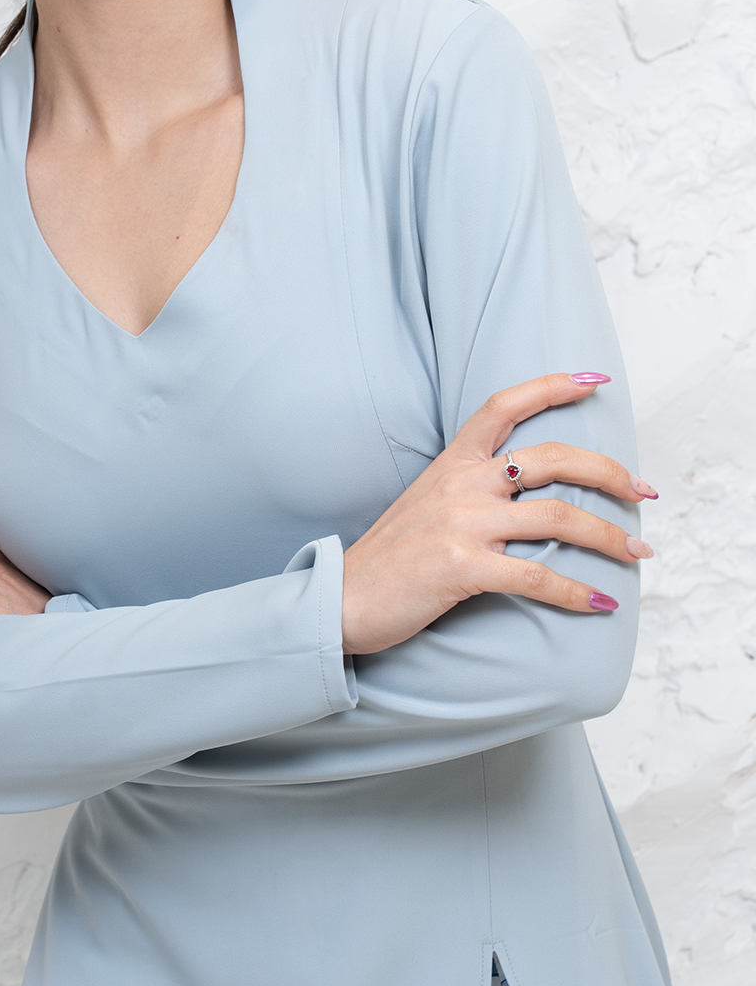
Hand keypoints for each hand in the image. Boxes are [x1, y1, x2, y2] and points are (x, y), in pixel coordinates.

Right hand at [341, 372, 656, 655]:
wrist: (342, 599)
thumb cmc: (389, 559)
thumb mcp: (425, 504)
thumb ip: (470, 490)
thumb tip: (522, 495)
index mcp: (452, 463)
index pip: (504, 405)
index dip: (553, 386)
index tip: (596, 381)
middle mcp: (462, 484)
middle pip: (554, 459)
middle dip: (611, 474)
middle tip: (643, 493)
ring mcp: (462, 524)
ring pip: (558, 517)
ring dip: (608, 537)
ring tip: (637, 554)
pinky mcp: (462, 567)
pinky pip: (536, 576)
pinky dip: (575, 592)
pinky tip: (600, 604)